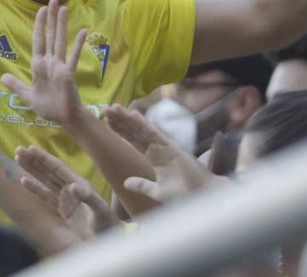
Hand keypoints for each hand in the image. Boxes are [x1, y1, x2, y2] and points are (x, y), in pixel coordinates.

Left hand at [1, 0, 88, 125]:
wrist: (63, 119)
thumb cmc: (49, 107)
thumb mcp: (28, 95)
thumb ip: (16, 85)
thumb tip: (2, 76)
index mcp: (40, 65)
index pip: (39, 40)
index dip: (40, 25)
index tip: (42, 9)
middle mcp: (50, 62)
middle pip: (50, 36)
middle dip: (51, 18)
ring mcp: (60, 66)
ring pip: (60, 41)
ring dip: (61, 25)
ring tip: (64, 8)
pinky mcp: (68, 73)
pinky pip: (73, 56)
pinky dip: (78, 44)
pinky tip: (83, 31)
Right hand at [16, 145, 118, 238]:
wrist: (108, 239)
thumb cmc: (107, 224)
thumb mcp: (100, 210)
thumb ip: (87, 197)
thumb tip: (72, 185)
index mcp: (79, 183)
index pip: (58, 167)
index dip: (44, 158)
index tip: (31, 147)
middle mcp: (71, 187)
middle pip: (48, 170)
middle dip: (34, 160)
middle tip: (18, 149)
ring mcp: (66, 197)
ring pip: (45, 179)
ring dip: (32, 169)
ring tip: (18, 158)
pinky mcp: (62, 209)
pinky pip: (45, 195)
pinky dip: (34, 188)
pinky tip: (24, 180)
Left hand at [103, 105, 217, 203]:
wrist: (201, 198)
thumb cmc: (183, 195)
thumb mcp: (157, 191)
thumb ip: (142, 186)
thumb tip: (125, 183)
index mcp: (154, 158)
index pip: (133, 140)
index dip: (121, 130)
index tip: (107, 121)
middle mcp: (158, 149)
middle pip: (135, 132)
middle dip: (121, 121)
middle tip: (106, 109)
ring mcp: (165, 146)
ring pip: (142, 129)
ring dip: (128, 119)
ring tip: (114, 108)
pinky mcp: (173, 147)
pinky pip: (155, 134)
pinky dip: (144, 124)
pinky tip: (133, 115)